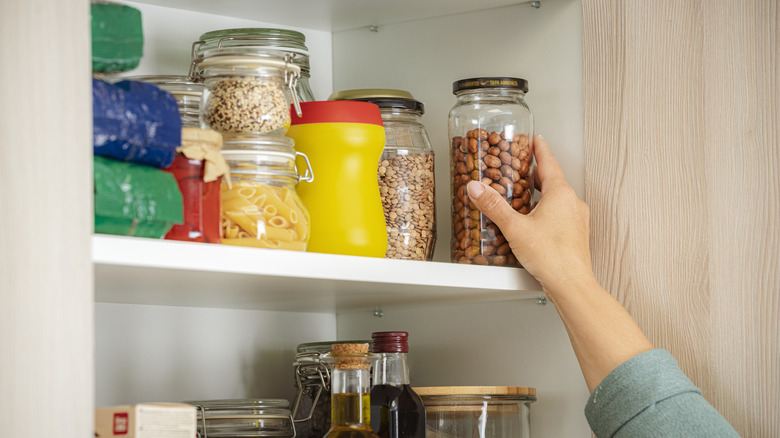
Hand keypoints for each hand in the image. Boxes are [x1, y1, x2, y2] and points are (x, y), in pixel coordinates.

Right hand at [466, 135, 592, 293]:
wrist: (571, 284)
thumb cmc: (551, 256)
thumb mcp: (514, 227)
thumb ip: (493, 206)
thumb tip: (477, 189)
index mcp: (560, 194)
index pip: (549, 162)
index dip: (539, 149)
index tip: (535, 139)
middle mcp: (572, 203)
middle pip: (552, 180)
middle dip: (535, 174)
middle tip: (521, 167)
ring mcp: (576, 219)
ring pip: (556, 199)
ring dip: (540, 194)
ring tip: (522, 196)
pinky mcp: (575, 234)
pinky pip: (560, 215)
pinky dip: (546, 211)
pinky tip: (533, 223)